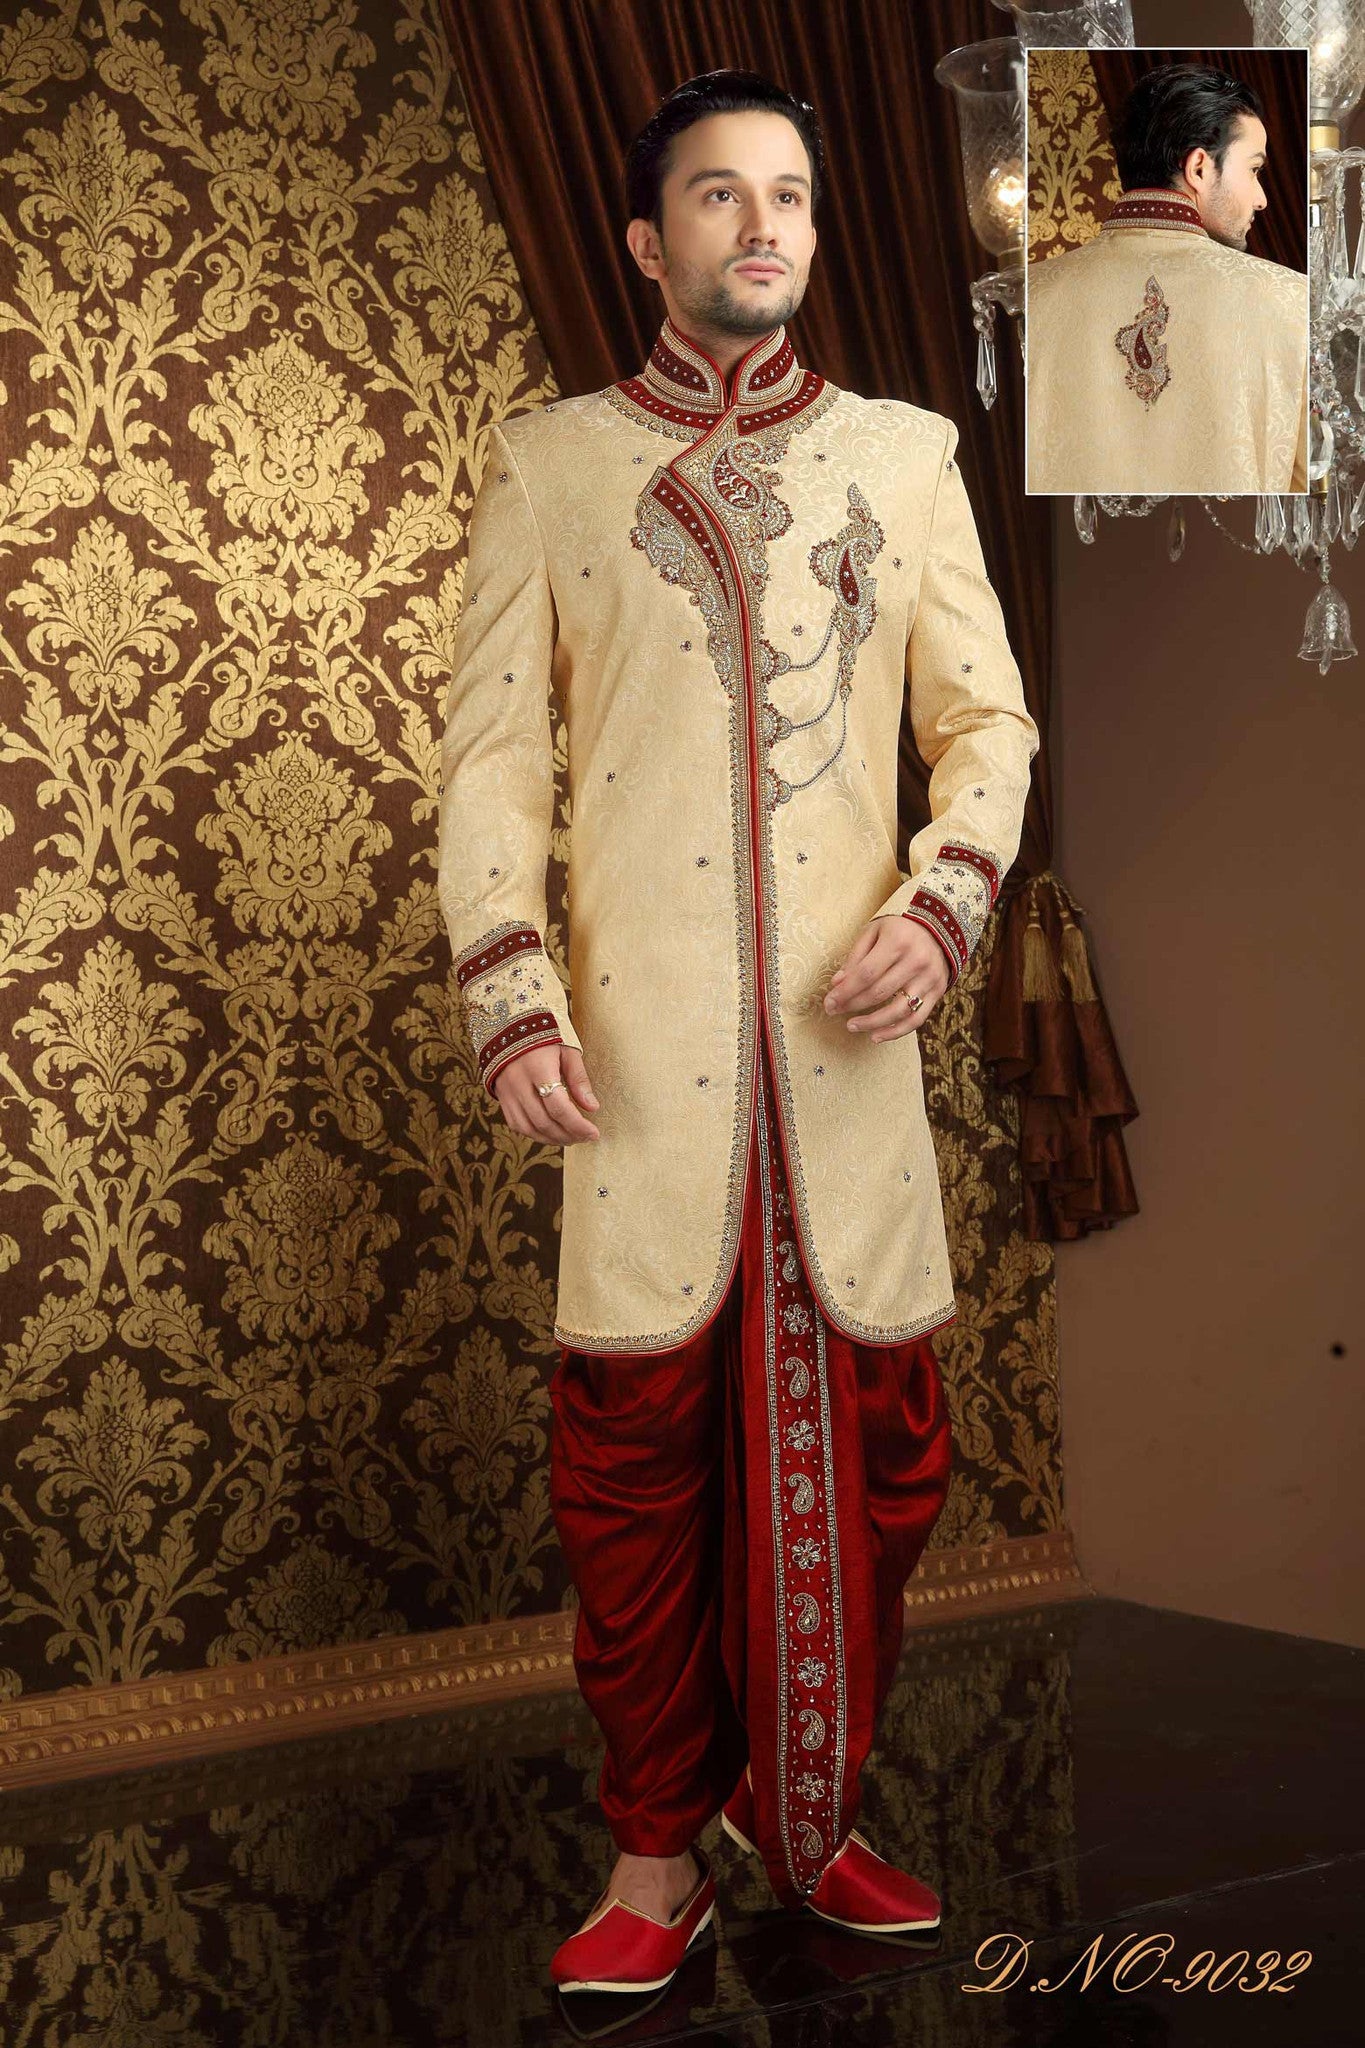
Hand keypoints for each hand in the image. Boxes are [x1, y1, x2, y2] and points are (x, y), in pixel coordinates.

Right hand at [493, 1043, 600, 1142]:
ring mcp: (507, 1093)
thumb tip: (592, 1107)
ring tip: (572, 1138)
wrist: (509, 1028)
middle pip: (544, 1121)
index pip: (558, 1107)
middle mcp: (519, 1083)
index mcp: (537, 1068)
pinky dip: (536, 1134)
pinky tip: (552, 1133)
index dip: (577, 1124)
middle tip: (586, 1137)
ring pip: (530, 1128)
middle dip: (568, 1134)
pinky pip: (517, 1125)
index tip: (593, 1132)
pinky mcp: (502, 1098)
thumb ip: (579, 1079)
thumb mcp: (567, 1051)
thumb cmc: (544, 1038)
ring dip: (553, 1139)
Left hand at [823, 917, 949, 1039]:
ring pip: (898, 1010)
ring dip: (872, 1023)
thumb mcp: (874, 932)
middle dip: (853, 1005)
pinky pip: (916, 1019)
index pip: (866, 973)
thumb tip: (837, 984)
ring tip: (852, 1026)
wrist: (938, 930)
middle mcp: (916, 960)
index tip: (829, 1002)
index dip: (846, 991)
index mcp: (898, 941)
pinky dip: (895, 1032)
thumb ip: (855, 957)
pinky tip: (876, 1036)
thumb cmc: (898, 931)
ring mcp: (929, 978)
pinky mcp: (937, 991)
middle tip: (835, 1012)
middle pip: (880, 992)